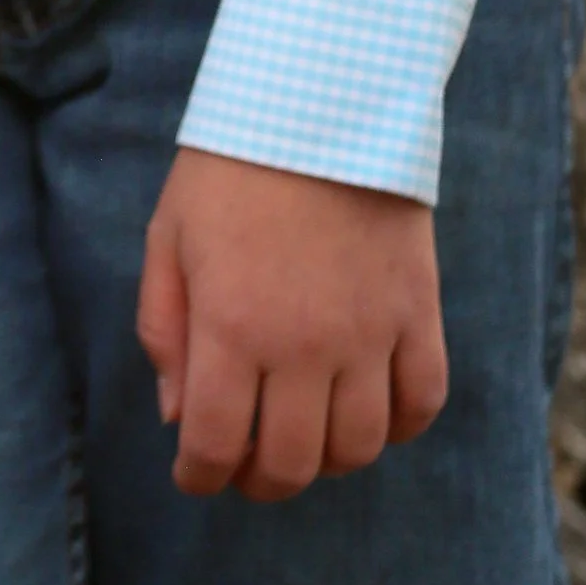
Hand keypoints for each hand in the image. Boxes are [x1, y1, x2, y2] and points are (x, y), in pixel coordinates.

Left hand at [137, 149, 446, 500]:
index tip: (194, 475)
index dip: (200, 477)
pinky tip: (367, 410)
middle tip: (246, 464)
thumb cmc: (230, 168)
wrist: (320, 103)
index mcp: (232, 326)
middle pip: (291, 464)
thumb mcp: (169, 236)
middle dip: (259, 480)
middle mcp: (304, 346)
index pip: (217, 445)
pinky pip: (421, 405)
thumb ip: (164, 328)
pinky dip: (396, 426)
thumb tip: (176, 415)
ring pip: (357, 449)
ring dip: (326, 460)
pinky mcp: (418, 315)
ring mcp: (369, 335)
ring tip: (303, 435)